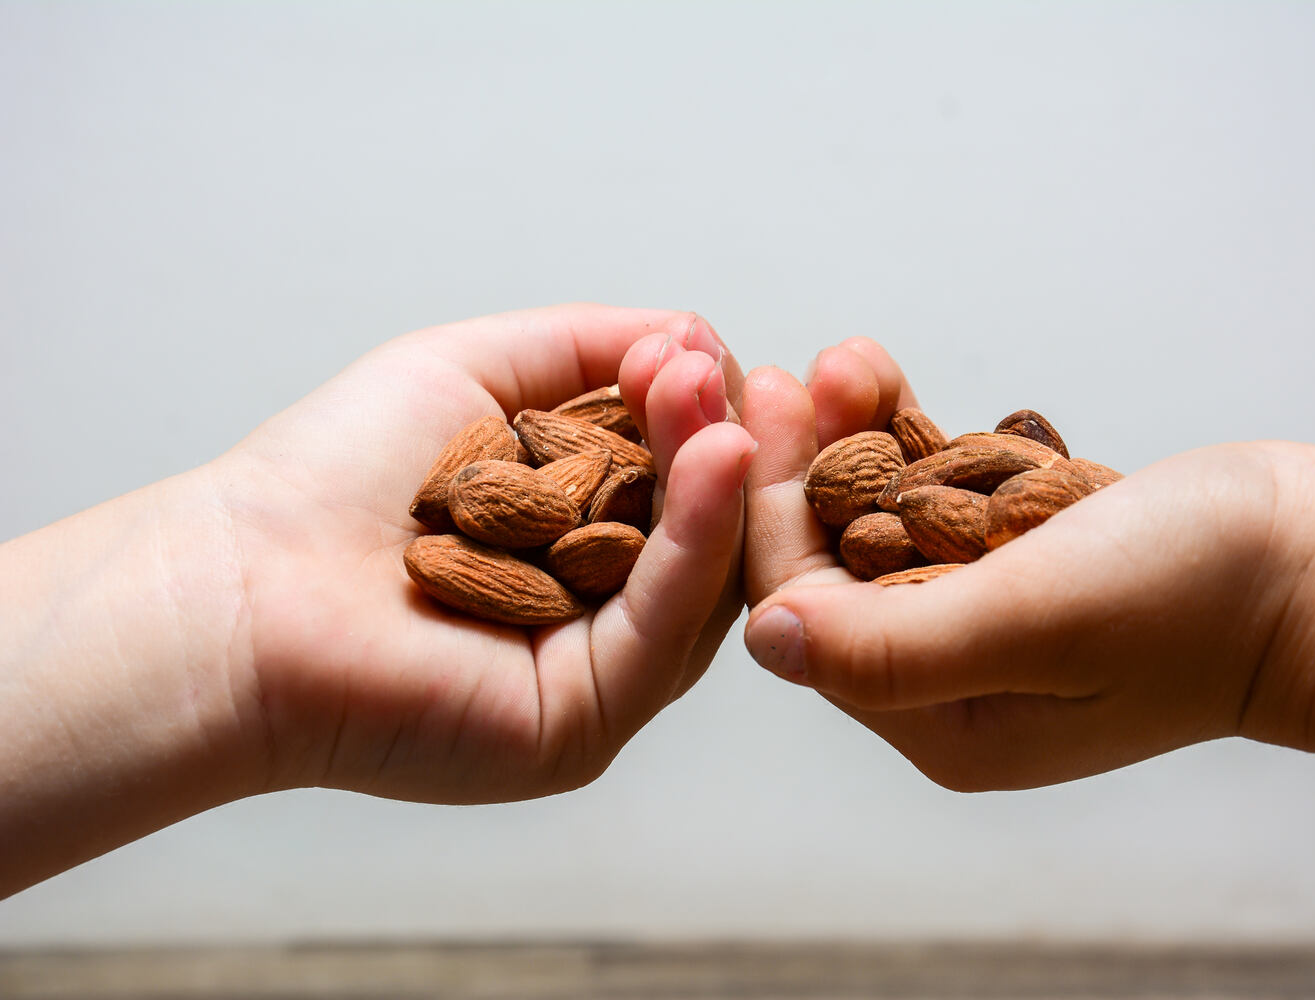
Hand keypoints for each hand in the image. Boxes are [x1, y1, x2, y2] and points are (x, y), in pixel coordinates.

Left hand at [0, 304, 754, 894]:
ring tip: (720, 409)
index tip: (698, 356)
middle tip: (726, 378)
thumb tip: (696, 336)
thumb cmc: (330, 478)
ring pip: (698, 584)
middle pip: (701, 532)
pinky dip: (697, 542)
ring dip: (719, 485)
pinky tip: (709, 462)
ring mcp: (593, 674)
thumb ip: (587, 348)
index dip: (700, 417)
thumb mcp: (472, 371)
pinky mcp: (582, 723)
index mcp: (572, 539)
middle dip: (719, 444)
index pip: (675, 477)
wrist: (237, 584)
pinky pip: (663, 630)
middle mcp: (591, 611)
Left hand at [739, 340, 1314, 952]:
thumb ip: (890, 645)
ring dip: (856, 438)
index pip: (813, 617)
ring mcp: (991, 625)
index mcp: (942, 724)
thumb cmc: (1194, 599)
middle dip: (806, 467)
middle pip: (840, 567)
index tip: (754, 414)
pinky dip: (918, 442)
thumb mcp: (1032, 622)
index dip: (772, 514)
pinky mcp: (1024, 569)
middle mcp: (954, 686)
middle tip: (780, 372)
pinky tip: (888, 377)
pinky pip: (943, 503)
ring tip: (841, 356)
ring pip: (886, 522)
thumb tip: (763, 638)